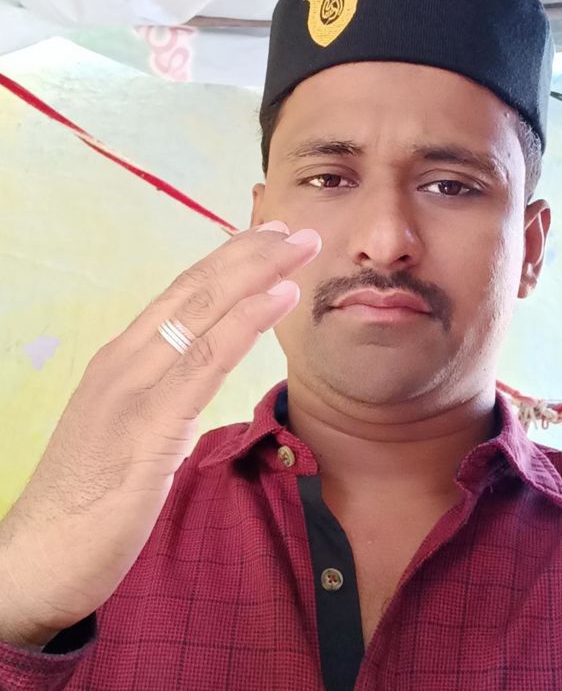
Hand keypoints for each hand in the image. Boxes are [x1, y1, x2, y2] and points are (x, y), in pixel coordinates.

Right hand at [0, 221, 320, 646]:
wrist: (37, 557)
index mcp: (121, 359)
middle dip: (249, 254)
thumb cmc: (84, 499)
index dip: (225, 262)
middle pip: (195, 290)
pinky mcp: (149, 423)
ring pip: (204, 312)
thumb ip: (162, 398)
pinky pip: (208, 359)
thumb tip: (197, 380)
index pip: (179, 296)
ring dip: (258, 273)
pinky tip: (280, 297)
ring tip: (299, 247)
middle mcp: (125, 359)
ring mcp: (134, 387)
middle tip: (293, 229)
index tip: (264, 239)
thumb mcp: (127, 433)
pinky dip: (248, 321)